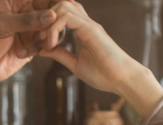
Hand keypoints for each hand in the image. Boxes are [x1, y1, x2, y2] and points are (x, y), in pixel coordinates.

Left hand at [0, 0, 59, 82]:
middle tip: (50, 30)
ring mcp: (31, 28)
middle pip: (53, 9)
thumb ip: (26, 20)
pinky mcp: (34, 44)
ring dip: (48, 36)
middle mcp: (27, 12)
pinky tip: (21, 53)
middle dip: (55, 20)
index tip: (66, 5)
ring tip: (37, 44)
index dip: (57, 0)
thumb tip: (51, 15)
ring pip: (53, 27)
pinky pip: (47, 43)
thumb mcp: (0, 25)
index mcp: (17, 0)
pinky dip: (39, 48)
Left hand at [33, 0, 162, 112]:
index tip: (41, 41)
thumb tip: (43, 50)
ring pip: (63, 6)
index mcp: (83, 29)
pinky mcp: (91, 29)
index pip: (63, 12)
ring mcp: (89, 24)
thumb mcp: (76, 65)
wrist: (122, 80)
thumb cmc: (104, 75)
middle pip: (61, 4)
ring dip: (48, 22)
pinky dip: (54, 28)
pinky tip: (51, 44)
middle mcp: (86, 23)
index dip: (48, 21)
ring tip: (45, 41)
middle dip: (45, 18)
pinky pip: (67, 17)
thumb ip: (61, 55)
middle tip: (40, 39)